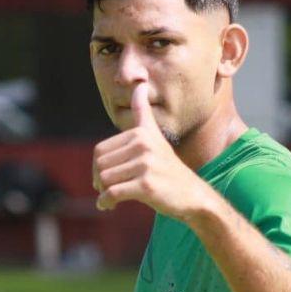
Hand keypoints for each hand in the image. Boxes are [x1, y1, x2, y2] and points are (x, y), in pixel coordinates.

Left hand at [92, 83, 206, 219]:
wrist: (193, 195)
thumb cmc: (168, 169)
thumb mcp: (156, 137)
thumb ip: (144, 113)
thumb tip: (139, 84)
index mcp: (141, 133)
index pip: (100, 150)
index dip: (97, 166)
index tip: (102, 178)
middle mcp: (143, 145)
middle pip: (100, 165)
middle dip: (98, 180)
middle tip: (105, 191)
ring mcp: (145, 164)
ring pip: (104, 179)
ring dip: (102, 193)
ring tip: (109, 199)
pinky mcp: (146, 185)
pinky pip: (112, 193)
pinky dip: (105, 202)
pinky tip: (107, 206)